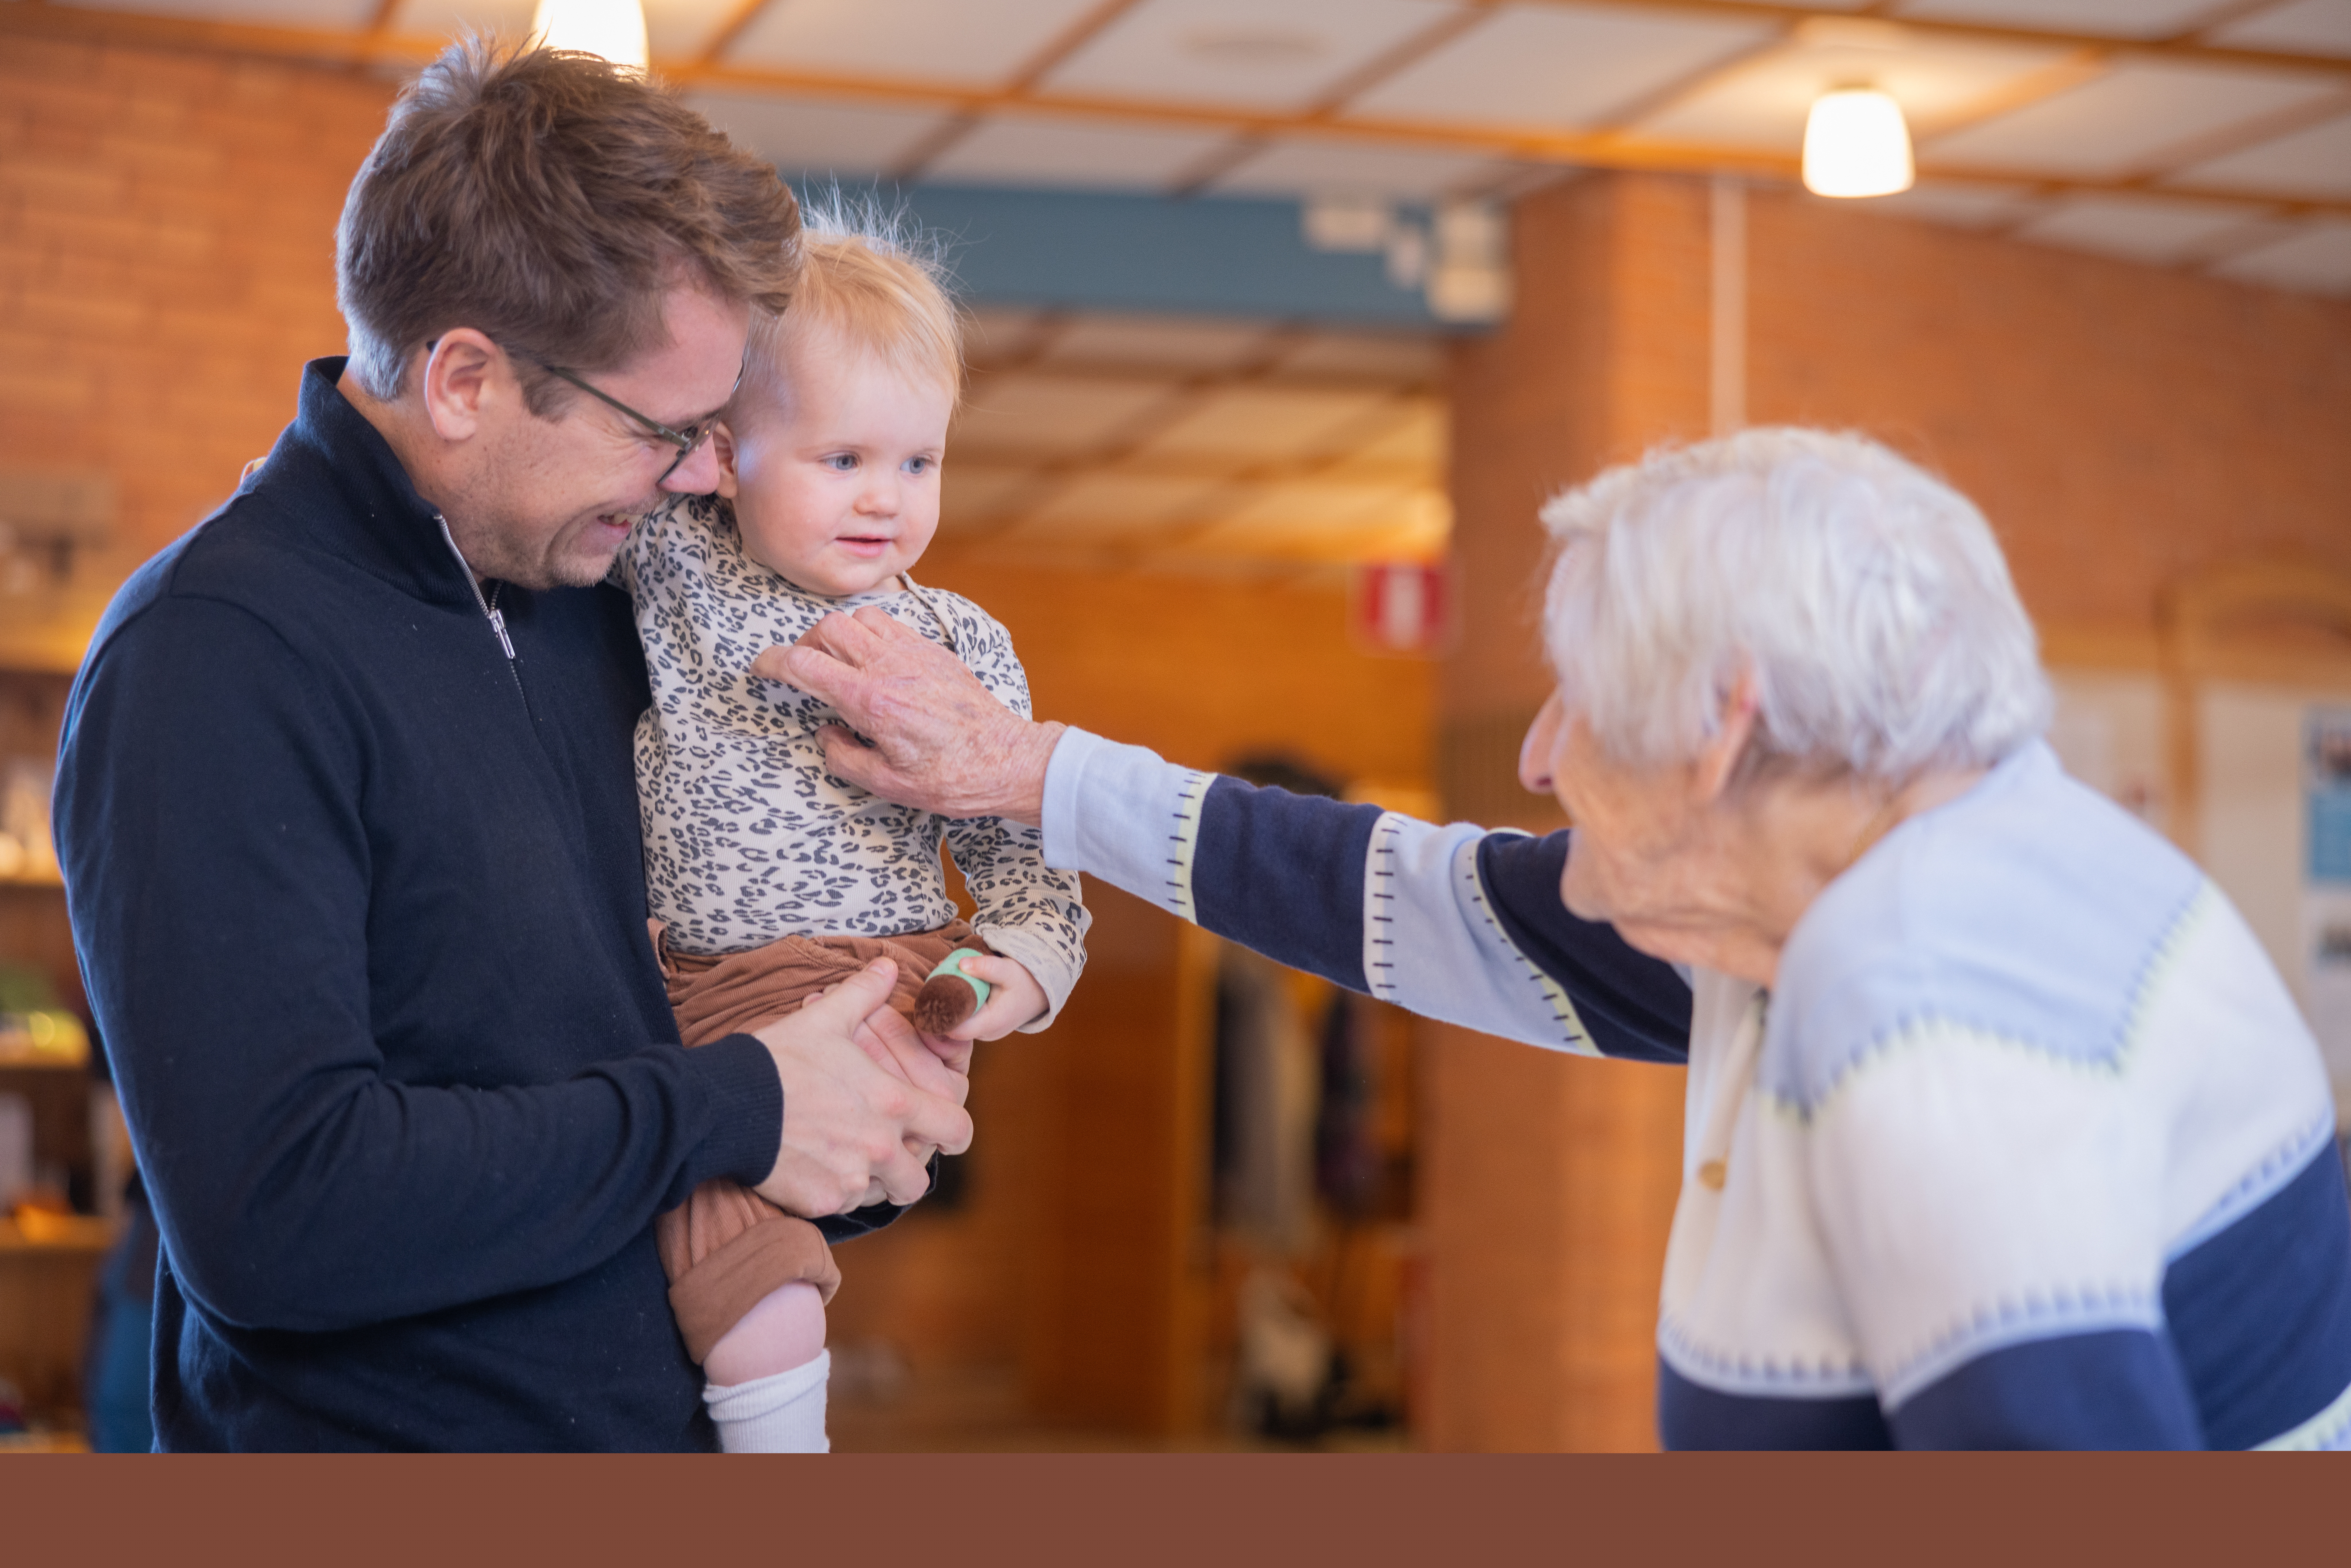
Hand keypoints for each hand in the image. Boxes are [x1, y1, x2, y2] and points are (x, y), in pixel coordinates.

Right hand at [750, 960, 972, 1217]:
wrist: (724, 1103)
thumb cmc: (779, 1058)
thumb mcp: (825, 1019)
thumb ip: (864, 993)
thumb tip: (888, 966)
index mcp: (892, 1103)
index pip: (956, 1128)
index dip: (955, 1132)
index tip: (944, 1131)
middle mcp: (880, 1147)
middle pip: (919, 1179)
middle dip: (909, 1167)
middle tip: (889, 1152)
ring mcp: (851, 1179)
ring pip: (882, 1195)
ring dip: (874, 1182)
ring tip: (850, 1157)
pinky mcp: (821, 1202)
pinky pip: (843, 1205)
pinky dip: (837, 1191)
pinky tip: (818, 1167)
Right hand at [751, 606, 1063, 825]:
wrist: (1007, 761)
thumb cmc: (951, 779)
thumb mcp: (887, 784)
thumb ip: (843, 756)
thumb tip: (824, 732)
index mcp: (872, 702)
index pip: (804, 663)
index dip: (771, 662)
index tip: (761, 669)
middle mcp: (890, 668)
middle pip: (827, 628)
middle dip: (804, 645)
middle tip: (804, 672)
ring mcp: (915, 654)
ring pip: (859, 617)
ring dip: (839, 635)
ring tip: (840, 663)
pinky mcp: (935, 651)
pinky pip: (891, 623)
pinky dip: (870, 633)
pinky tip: (873, 660)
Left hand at [941, 954, 1047, 1050]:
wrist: (1041, 992)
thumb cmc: (1026, 981)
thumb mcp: (1009, 970)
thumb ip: (986, 967)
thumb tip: (960, 964)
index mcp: (990, 1023)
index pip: (954, 1029)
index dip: (939, 1016)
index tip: (931, 995)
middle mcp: (986, 1034)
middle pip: (953, 1025)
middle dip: (942, 1006)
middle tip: (934, 982)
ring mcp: (984, 1033)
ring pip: (959, 1022)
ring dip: (950, 1004)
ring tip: (942, 981)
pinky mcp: (984, 1027)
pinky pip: (966, 1019)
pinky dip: (959, 1005)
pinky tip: (954, 987)